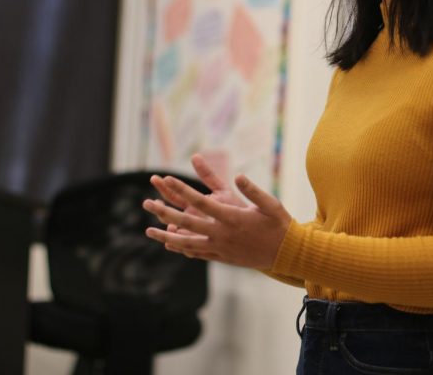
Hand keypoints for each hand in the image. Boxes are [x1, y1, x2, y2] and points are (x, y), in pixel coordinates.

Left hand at [143, 163, 290, 269]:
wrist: (286, 254)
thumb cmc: (279, 225)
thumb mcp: (270, 204)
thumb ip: (252, 190)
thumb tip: (238, 175)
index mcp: (232, 218)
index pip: (201, 202)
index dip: (183, 190)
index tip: (168, 179)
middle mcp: (222, 234)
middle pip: (187, 222)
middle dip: (165, 212)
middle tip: (146, 203)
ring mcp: (221, 247)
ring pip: (187, 243)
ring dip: (166, 236)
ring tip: (148, 232)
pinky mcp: (222, 257)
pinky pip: (197, 253)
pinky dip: (182, 249)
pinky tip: (170, 245)